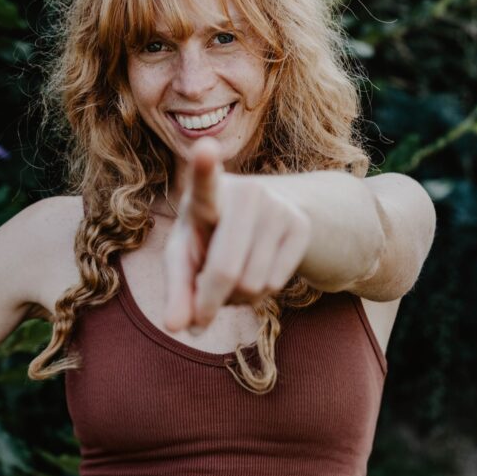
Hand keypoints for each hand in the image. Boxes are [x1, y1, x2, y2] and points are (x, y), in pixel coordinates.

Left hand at [163, 138, 310, 331]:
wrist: (264, 215)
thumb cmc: (207, 239)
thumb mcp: (186, 259)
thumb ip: (177, 291)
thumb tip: (176, 327)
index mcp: (206, 195)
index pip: (205, 183)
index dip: (204, 167)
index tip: (205, 148)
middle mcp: (244, 193)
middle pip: (225, 271)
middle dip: (209, 304)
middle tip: (199, 321)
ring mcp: (277, 207)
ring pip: (252, 285)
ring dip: (236, 299)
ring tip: (231, 279)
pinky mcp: (300, 226)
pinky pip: (275, 284)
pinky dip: (259, 296)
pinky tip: (255, 273)